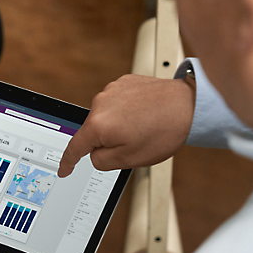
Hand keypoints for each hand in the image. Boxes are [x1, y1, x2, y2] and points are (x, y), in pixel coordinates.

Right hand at [58, 74, 195, 176]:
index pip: (75, 147)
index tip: (64, 170)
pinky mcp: (124, 82)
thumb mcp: (128, 160)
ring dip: (118, 125)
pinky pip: (117, 103)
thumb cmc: (163, 132)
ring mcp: (112, 90)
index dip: (68, 162)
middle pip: (93, 132)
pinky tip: (144, 115)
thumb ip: (101, 161)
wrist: (188, 106)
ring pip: (106, 117)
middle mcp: (100, 103)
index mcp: (98, 125)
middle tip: (133, 143)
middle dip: (107, 141)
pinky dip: (126, 112)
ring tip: (143, 127)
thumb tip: (94, 153)